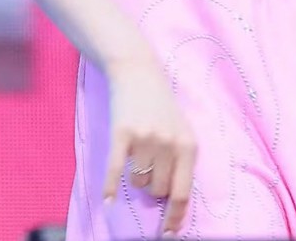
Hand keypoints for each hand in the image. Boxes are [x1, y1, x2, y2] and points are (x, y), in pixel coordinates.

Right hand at [104, 50, 197, 235]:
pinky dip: (111, 188)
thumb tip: (173, 202)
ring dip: (135, 177)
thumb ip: (179, 161)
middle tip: (149, 165)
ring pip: (139, 183)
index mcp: (188, 144)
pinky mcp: (122, 133)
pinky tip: (108, 200)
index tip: (167, 234)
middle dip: (152, 186)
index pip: (183, 192)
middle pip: (158, 191)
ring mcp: (145, 138)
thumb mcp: (180, 130)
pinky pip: (116, 171)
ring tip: (136, 153)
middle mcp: (169, 143)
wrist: (138, 71)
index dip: (175, 217)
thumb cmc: (161, 105)